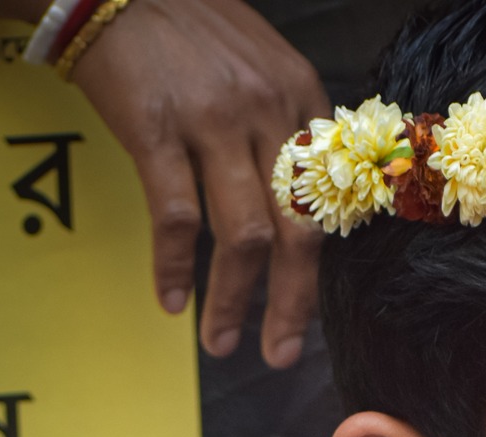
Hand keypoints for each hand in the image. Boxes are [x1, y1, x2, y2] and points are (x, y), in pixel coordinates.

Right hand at [68, 0, 328, 366]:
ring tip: (221, 341)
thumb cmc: (185, 26)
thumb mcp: (257, 63)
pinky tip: (171, 300)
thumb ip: (281, 125)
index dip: (319, 263)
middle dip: (292, 303)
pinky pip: (176, 217)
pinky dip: (175, 267)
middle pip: (297, 230)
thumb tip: (295, 200)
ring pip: (242, 235)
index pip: (327, 197)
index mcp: (299, 96)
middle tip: (281, 354)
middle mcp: (265, 110)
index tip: (309, 310)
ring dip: (233, 300)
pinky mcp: (157, 129)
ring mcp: (212, 120)